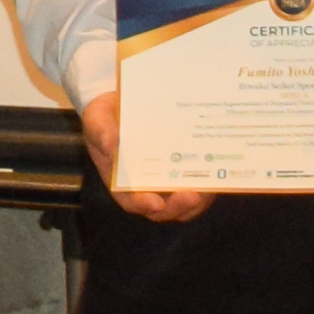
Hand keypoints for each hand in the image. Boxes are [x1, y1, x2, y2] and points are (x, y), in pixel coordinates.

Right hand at [77, 89, 207, 223]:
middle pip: (166, 208)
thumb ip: (102, 131)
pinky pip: (200, 183)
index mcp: (122, 182)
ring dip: (200, 199)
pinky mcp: (185, 171)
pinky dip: (209, 181)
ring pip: (187, 202)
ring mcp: (168, 181)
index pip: (133, 201)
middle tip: (193, 195)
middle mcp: (147, 187)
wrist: (122, 104)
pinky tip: (217, 169)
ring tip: (210, 187)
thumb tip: (112, 144)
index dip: (145, 205)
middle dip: (180, 206)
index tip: (155, 203)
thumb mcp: (97, 120)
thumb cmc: (105, 118)